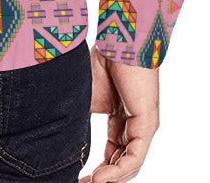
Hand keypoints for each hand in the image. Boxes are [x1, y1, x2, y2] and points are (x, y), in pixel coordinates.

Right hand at [79, 44, 159, 181]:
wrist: (118, 40)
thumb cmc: (102, 61)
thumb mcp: (85, 98)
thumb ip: (79, 120)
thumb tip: (61, 141)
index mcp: (120, 120)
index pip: (111, 155)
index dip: (96, 170)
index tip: (76, 177)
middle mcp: (134, 127)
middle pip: (120, 164)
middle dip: (102, 180)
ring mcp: (142, 127)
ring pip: (128, 166)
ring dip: (109, 180)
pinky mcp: (147, 125)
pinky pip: (135, 158)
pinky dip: (118, 172)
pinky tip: (101, 179)